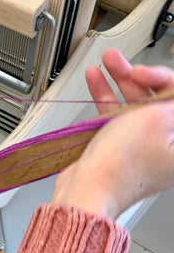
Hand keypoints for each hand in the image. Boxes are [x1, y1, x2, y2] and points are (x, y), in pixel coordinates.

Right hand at [52, 49, 173, 218]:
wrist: (87, 189)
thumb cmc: (120, 165)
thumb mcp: (154, 119)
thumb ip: (171, 101)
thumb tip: (172, 95)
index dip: (162, 79)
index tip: (143, 73)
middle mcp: (167, 147)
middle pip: (158, 101)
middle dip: (138, 76)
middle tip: (121, 63)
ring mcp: (142, 148)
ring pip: (134, 106)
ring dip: (119, 82)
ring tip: (105, 64)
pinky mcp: (120, 149)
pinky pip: (116, 118)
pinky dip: (106, 98)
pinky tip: (96, 82)